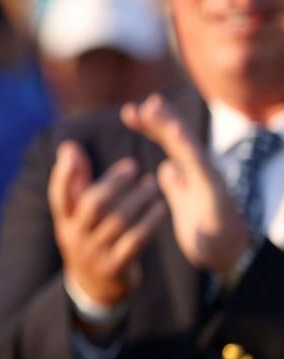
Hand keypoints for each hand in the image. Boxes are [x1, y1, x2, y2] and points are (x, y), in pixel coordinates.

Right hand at [46, 139, 165, 308]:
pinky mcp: (116, 267)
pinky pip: (135, 241)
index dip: (63, 173)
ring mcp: (94, 254)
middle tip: (133, 166)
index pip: (58, 195)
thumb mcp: (77, 216)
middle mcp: (74, 237)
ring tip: (153, 185)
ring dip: (138, 200)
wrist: (96, 289)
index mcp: (64, 222)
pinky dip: (150, 222)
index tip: (74, 151)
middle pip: (93, 204)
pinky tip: (161, 208)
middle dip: (114, 183)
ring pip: (118, 221)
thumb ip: (76, 181)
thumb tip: (68, 146)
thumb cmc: (89, 238)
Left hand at [122, 93, 253, 278]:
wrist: (229, 257)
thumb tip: (166, 168)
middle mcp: (201, 172)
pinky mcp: (216, 197)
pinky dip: (191, 160)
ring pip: (191, 150)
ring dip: (174, 130)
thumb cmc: (207, 231)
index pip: (169, 143)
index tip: (128, 111)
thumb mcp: (184, 205)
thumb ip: (176, 185)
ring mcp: (210, 182)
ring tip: (156, 110)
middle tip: (144, 101)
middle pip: (180, 140)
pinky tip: (175, 147)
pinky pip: (202, 176)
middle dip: (162, 119)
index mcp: (190, 172)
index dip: (151, 125)